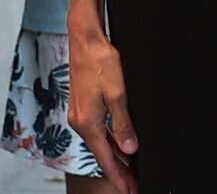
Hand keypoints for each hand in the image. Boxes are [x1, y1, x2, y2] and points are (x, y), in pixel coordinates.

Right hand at [67, 23, 138, 193]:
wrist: (86, 41)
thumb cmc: (101, 62)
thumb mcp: (117, 93)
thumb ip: (123, 123)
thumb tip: (130, 150)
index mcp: (89, 123)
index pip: (106, 158)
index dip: (119, 176)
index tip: (130, 189)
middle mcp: (81, 123)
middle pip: (102, 154)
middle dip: (118, 171)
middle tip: (132, 185)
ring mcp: (80, 115)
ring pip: (100, 143)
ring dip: (114, 157)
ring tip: (129, 171)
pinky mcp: (83, 107)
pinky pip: (98, 131)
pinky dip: (109, 141)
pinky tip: (118, 144)